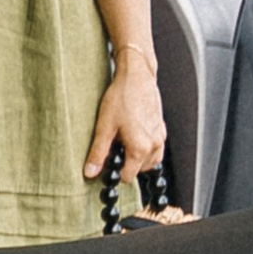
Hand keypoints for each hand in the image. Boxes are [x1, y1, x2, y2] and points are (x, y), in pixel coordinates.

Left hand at [84, 57, 166, 181]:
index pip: (128, 176)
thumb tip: (90, 172)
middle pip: (139, 170)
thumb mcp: (104, 127)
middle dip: (126, 163)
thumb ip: (98, 153)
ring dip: (137, 157)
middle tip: (114, 148)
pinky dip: (145, 147)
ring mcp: (160, 136)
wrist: (137, 77)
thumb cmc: (122, 97)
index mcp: (141, 148)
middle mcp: (155, 145)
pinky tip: (132, 133)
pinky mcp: (162, 128)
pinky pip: (155, 148)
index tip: (106, 163)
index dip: (115, 172)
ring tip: (123, 141)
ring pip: (150, 160)